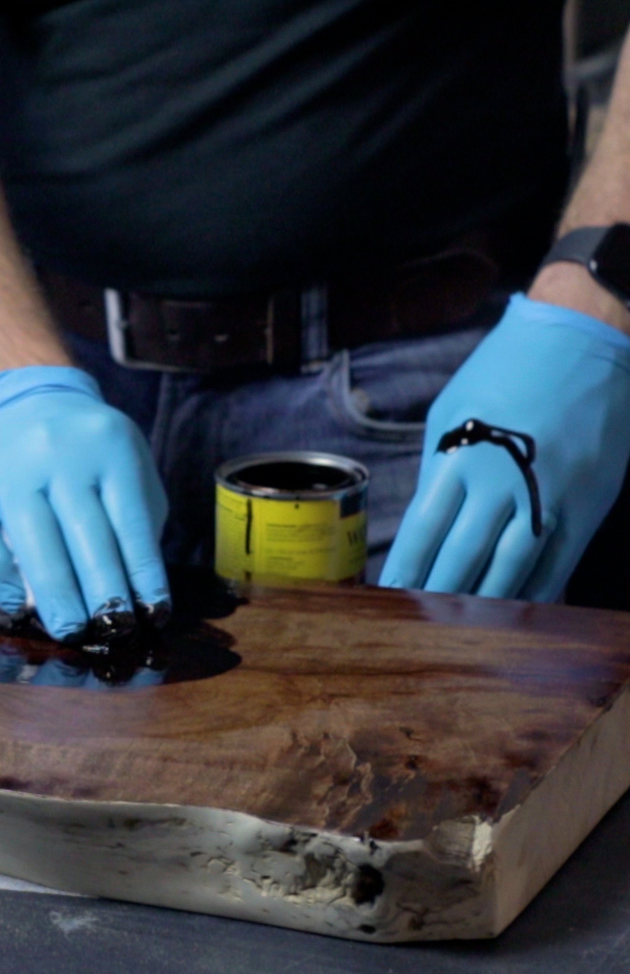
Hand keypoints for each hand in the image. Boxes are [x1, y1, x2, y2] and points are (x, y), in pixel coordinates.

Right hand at [0, 366, 170, 642]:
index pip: (131, 521)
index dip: (143, 574)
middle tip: (111, 631)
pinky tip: (15, 607)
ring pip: (33, 539)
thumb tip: (139, 598)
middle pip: (85, 533)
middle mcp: (56, 453)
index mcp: (108, 446)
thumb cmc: (86, 454)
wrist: (20, 404)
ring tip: (71, 630)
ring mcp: (7, 469)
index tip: (151, 616)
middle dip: (102, 592)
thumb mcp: (127, 466)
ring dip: (55, 594)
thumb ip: (136, 521)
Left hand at [381, 294, 629, 599]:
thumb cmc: (507, 372)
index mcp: (459, 457)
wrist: (585, 341)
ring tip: (460, 631)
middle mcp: (501, 483)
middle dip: (437, 596)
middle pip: (461, 557)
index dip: (405, 570)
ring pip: (509, 568)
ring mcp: (547, 497)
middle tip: (417, 629)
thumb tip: (426, 517)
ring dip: (482, 604)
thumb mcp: (454, 412)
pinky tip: (515, 614)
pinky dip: (534, 592)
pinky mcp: (584, 505)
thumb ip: (439, 467)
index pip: (422, 530)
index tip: (388, 597)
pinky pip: (556, 562)